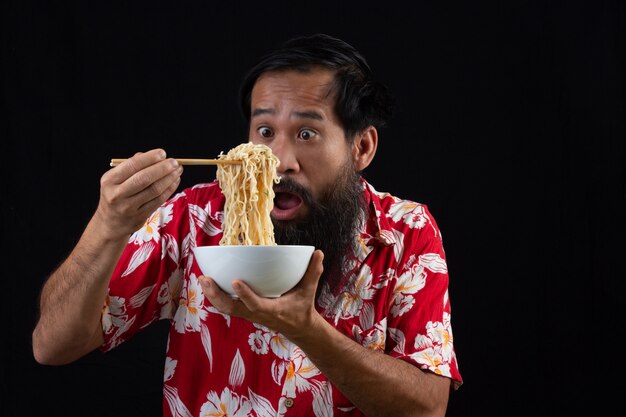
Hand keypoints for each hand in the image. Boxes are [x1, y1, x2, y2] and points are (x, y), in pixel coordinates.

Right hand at [94, 149, 182, 239]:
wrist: (111, 222)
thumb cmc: (117, 193)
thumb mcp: (116, 179)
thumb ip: (132, 165)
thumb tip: (155, 156)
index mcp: (109, 180)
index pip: (132, 166)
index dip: (149, 158)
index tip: (162, 153)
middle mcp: (117, 194)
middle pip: (145, 178)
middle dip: (162, 168)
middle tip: (175, 162)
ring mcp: (129, 207)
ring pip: (154, 190)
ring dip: (169, 178)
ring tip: (178, 170)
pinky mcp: (140, 216)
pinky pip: (159, 200)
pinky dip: (170, 189)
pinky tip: (175, 181)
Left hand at [199, 250, 324, 338]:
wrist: (298, 328)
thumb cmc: (302, 308)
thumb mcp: (309, 291)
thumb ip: (313, 273)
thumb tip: (319, 253)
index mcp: (272, 310)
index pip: (255, 304)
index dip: (245, 295)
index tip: (235, 281)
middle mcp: (257, 314)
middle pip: (232, 308)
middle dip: (217, 295)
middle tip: (205, 279)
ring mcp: (249, 314)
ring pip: (226, 308)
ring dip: (212, 295)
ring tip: (202, 279)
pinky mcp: (245, 311)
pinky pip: (227, 306)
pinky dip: (216, 296)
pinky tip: (208, 283)